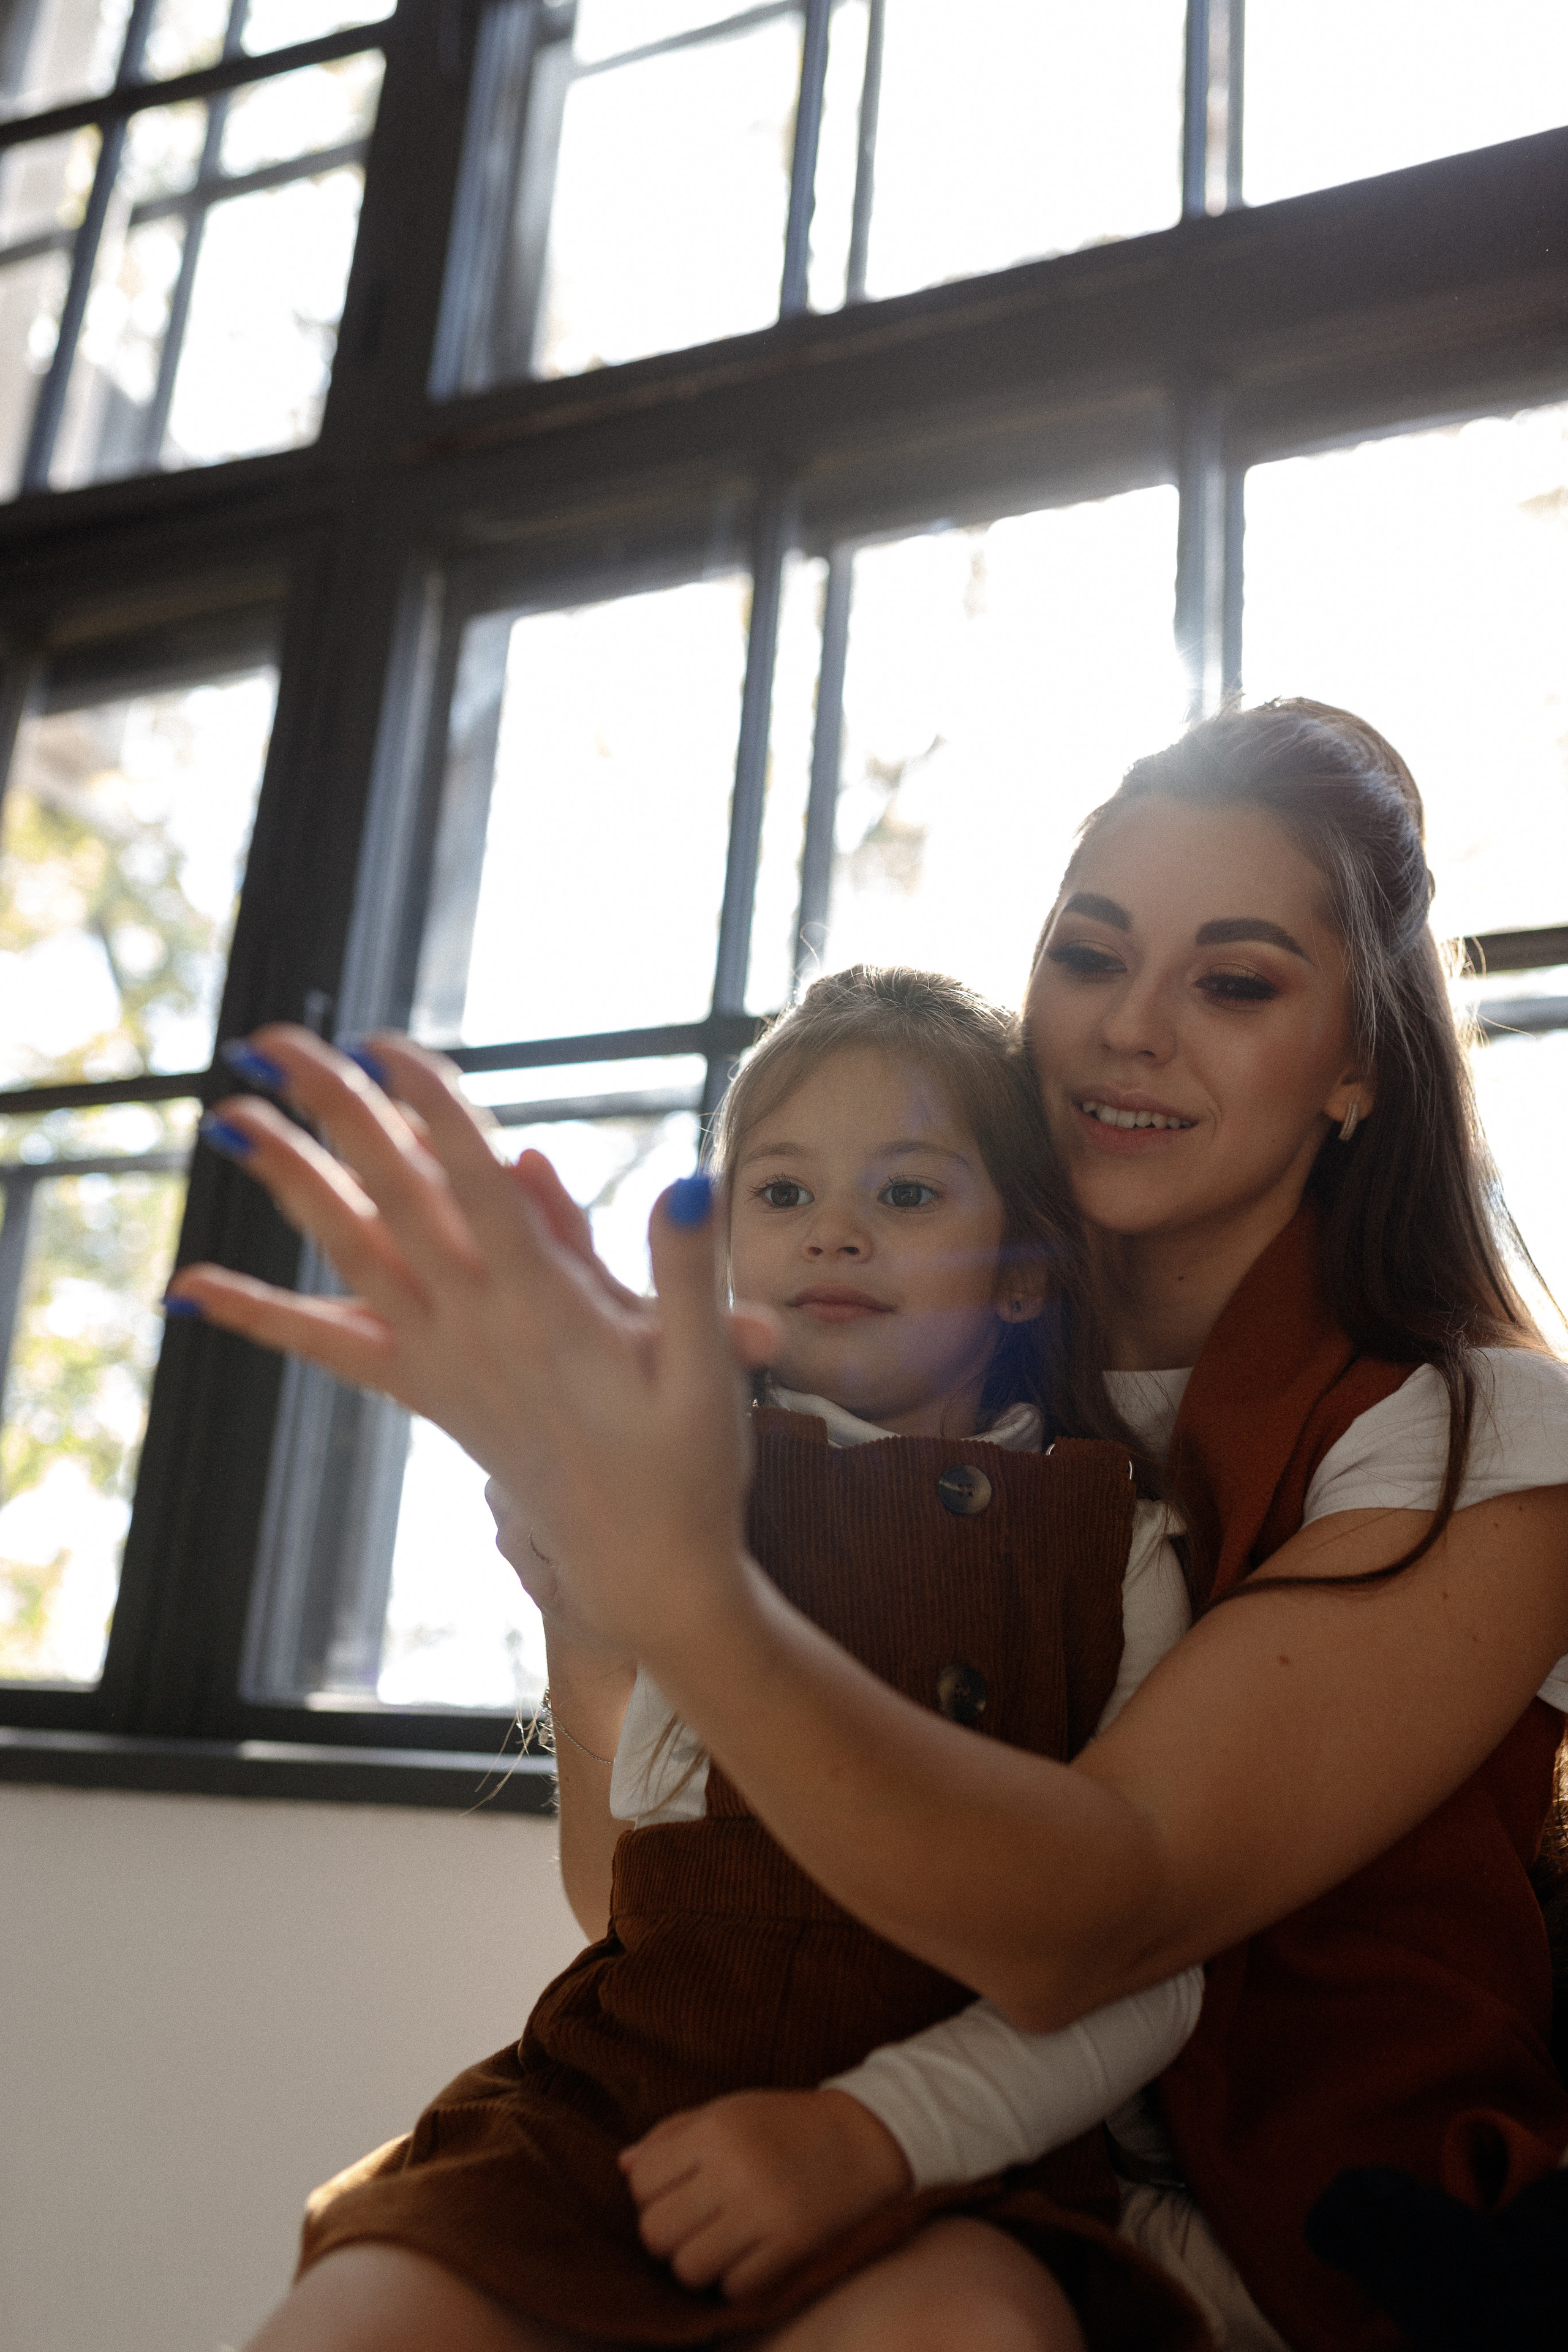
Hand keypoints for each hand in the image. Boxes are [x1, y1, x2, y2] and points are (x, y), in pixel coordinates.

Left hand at [166, 1027, 779, 1662]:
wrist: (641, 1568)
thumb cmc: (686, 1464)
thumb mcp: (707, 1367)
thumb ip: (686, 1269)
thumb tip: (685, 1178)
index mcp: (546, 1310)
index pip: (476, 1187)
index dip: (432, 1110)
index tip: (387, 1044)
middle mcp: (475, 1328)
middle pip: (391, 1199)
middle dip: (334, 1113)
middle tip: (273, 1042)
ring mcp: (439, 1360)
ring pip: (349, 1254)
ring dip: (288, 1182)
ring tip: (228, 1118)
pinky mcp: (421, 1390)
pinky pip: (328, 1347)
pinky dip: (260, 1316)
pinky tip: (190, 1291)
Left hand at [619, 2088, 912, 2299]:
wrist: (866, 2135)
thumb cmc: (786, 2122)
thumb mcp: (728, 2110)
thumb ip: (672, 2135)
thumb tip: (623, 2166)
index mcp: (716, 2130)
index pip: (642, 2183)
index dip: (649, 2195)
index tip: (673, 2191)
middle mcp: (734, 2170)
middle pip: (656, 2232)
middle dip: (665, 2235)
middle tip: (690, 2224)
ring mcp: (764, 2211)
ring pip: (688, 2268)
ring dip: (695, 2263)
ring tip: (716, 2243)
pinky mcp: (792, 2245)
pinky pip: (733, 2288)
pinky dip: (734, 2280)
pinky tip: (748, 2255)